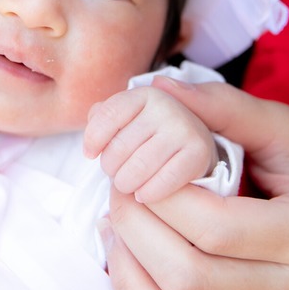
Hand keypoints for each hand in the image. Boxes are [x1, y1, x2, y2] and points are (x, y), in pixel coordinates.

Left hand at [84, 83, 217, 203]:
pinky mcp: (198, 153)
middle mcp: (166, 106)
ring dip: (125, 184)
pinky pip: (161, 183)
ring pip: (136, 169)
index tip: (89, 154)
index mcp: (144, 95)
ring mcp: (184, 128)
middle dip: (110, 168)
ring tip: (128, 184)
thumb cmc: (151, 136)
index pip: (107, 115)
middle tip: (116, 173)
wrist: (195, 147)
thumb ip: (104, 115)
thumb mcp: (128, 119)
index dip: (92, 139)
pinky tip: (143, 194)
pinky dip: (146, 194)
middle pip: (118, 147)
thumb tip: (92, 117)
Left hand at [106, 78, 288, 289]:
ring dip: (131, 278)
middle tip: (119, 190)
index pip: (214, 228)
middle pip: (188, 278)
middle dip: (136, 229)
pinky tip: (136, 272)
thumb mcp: (286, 124)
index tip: (136, 164)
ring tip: (119, 230)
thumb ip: (222, 107)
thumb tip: (156, 91)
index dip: (160, 196)